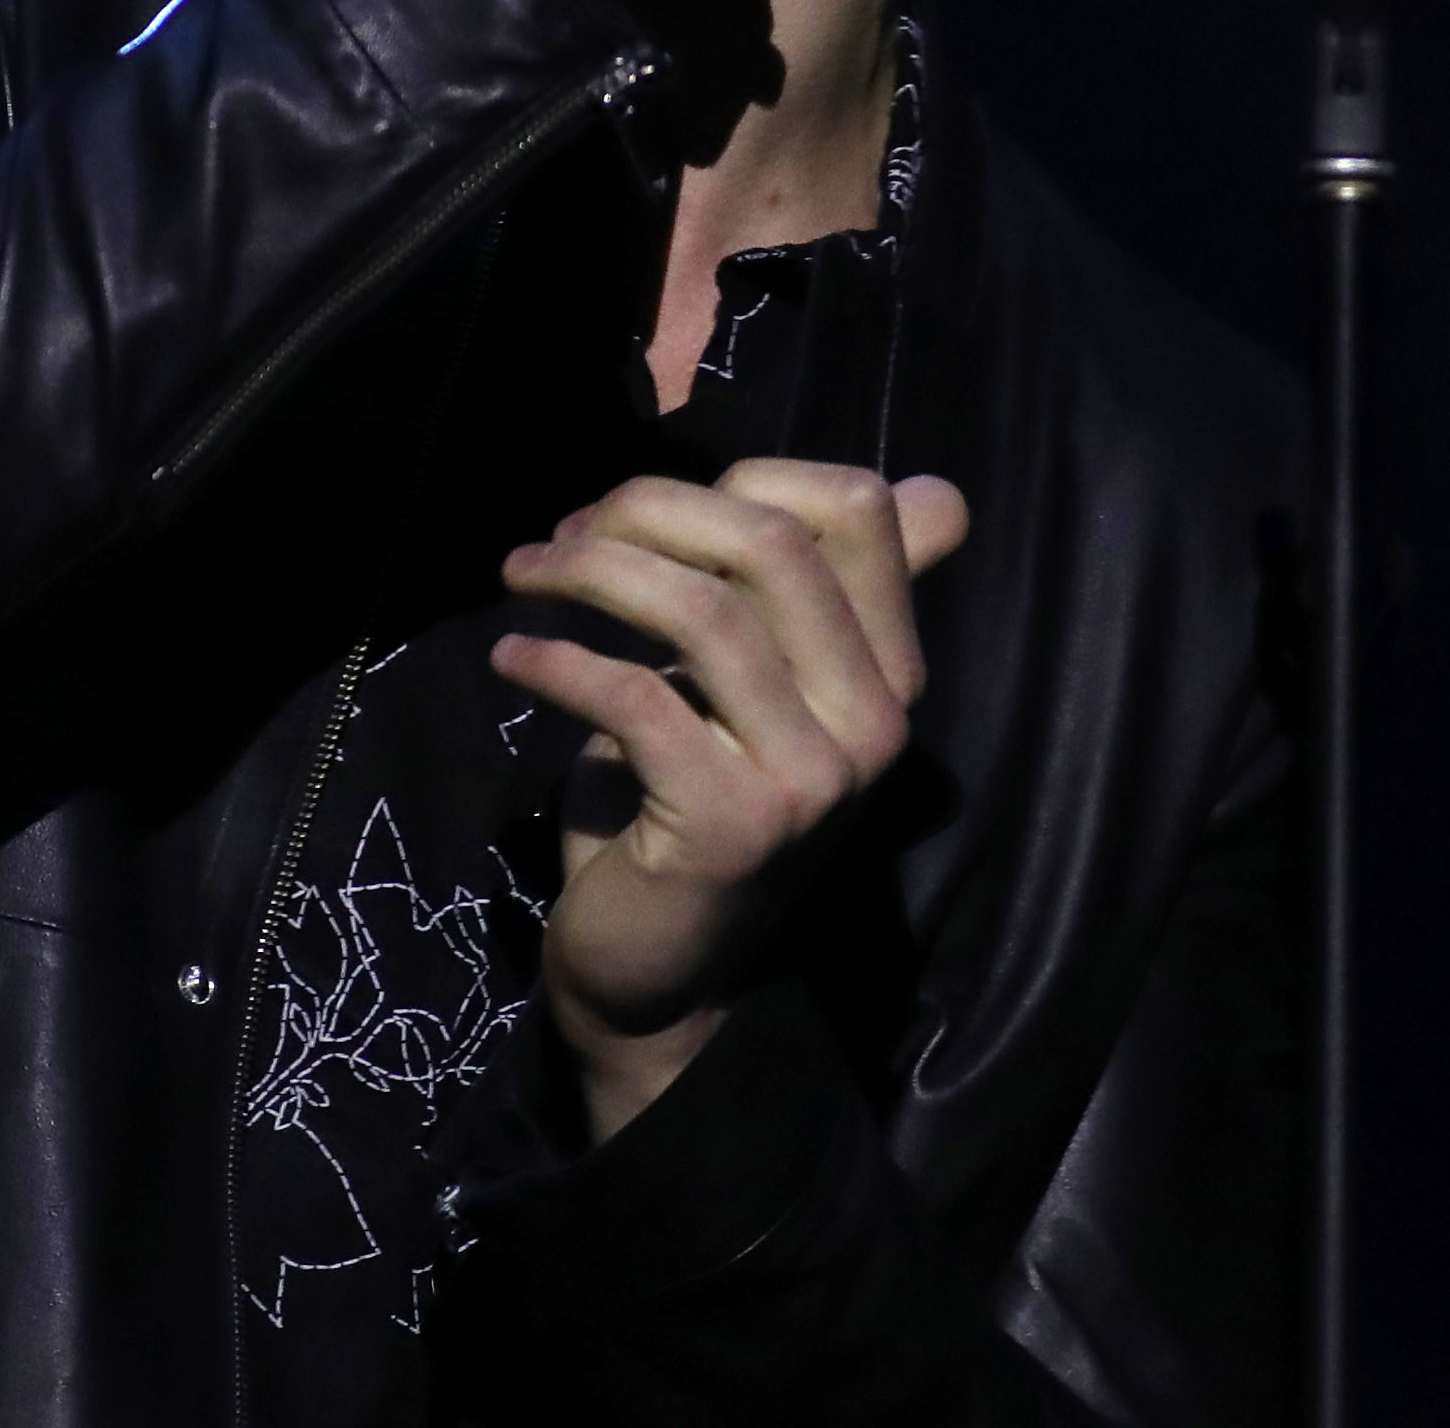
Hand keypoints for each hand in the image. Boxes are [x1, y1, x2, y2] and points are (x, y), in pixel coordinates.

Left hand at [489, 458, 970, 1139]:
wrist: (659, 975)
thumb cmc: (693, 803)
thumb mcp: (764, 688)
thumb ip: (814, 598)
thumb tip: (935, 487)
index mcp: (891, 673)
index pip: (862, 511)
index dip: (746, 475)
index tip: (645, 510)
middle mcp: (875, 723)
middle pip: (770, 544)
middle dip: (645, 510)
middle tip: (557, 536)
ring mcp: (811, 780)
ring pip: (703, 611)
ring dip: (588, 572)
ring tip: (521, 574)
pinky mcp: (733, 826)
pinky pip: (637, 699)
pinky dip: (559, 662)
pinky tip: (514, 660)